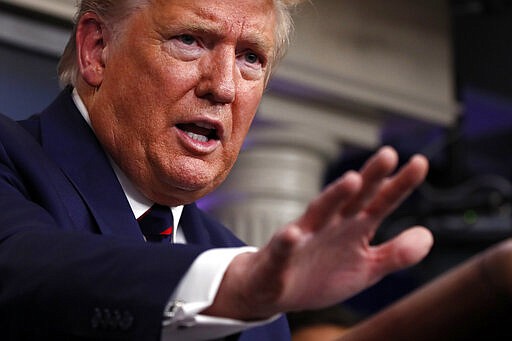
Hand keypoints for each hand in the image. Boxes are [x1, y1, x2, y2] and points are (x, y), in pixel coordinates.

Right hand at [205, 146, 432, 319]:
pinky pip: (283, 249)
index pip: (380, 203)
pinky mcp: (279, 258)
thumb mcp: (367, 269)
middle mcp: (330, 225)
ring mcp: (304, 239)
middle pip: (352, 199)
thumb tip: (427, 236)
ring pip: (319, 213)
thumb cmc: (321, 274)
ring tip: (352, 181)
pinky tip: (293, 234)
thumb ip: (396, 254)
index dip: (399, 185)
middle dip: (370, 178)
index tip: (419, 163)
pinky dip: (287, 242)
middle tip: (389, 154)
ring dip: (333, 197)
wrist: (276, 291)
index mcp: (353, 228)